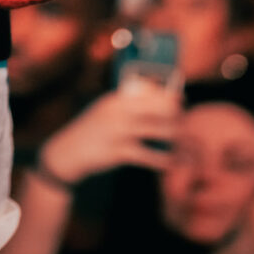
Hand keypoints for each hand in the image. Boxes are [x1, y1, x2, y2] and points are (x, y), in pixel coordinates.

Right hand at [35, 72, 184, 186]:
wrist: (65, 153)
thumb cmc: (91, 132)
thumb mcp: (105, 112)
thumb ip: (126, 106)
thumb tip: (157, 103)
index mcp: (117, 98)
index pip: (151, 90)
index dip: (170, 96)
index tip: (182, 103)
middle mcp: (119, 110)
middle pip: (161, 108)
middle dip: (178, 118)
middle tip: (186, 127)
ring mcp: (118, 130)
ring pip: (160, 130)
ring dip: (178, 140)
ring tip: (188, 148)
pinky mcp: (118, 152)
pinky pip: (150, 155)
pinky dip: (166, 160)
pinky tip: (176, 163)